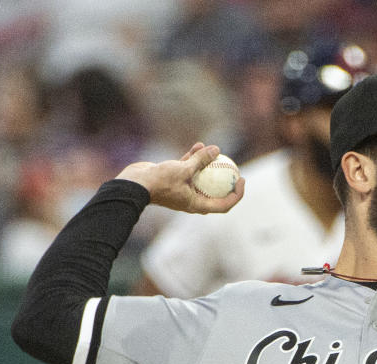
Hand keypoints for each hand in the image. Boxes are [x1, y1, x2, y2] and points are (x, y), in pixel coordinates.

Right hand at [116, 143, 243, 213]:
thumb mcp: (183, 169)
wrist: (134, 183)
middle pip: (216, 192)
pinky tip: (199, 145)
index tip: (242, 180)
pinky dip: (193, 159)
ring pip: (202, 178)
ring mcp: (183, 190)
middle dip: (226, 181)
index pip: (224, 204)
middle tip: (235, 168)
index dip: (237, 194)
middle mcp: (192, 200)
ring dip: (208, 165)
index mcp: (197, 205)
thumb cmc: (159, 181)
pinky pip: (188, 169)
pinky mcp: (174, 180)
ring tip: (215, 150)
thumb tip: (217, 149)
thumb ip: (200, 160)